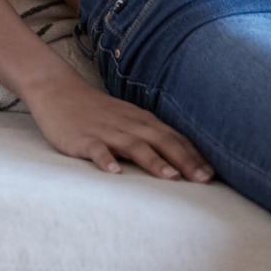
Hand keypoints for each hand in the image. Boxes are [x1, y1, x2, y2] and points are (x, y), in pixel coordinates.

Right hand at [25, 73, 213, 182]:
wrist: (57, 90)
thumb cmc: (97, 111)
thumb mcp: (128, 118)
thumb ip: (151, 135)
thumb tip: (181, 159)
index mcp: (141, 121)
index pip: (174, 138)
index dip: (194, 156)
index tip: (212, 175)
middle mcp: (128, 124)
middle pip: (161, 141)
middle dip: (184, 161)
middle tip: (203, 181)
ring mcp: (105, 130)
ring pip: (134, 145)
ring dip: (154, 161)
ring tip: (170, 178)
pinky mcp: (82, 138)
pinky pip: (95, 148)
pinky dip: (105, 159)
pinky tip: (114, 172)